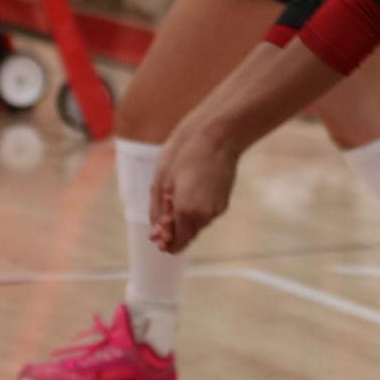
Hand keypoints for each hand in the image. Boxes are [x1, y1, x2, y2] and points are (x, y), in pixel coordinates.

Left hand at [150, 119, 241, 253]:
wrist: (218, 135)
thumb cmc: (184, 154)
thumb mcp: (161, 182)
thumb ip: (157, 212)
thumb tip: (156, 235)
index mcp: (186, 212)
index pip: (176, 245)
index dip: (164, 241)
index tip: (157, 227)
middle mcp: (204, 216)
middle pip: (186, 237)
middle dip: (174, 228)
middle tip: (166, 203)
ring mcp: (216, 210)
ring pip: (196, 225)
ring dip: (185, 216)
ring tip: (179, 189)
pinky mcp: (224, 202)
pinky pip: (206, 214)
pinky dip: (197, 208)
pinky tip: (192, 186)